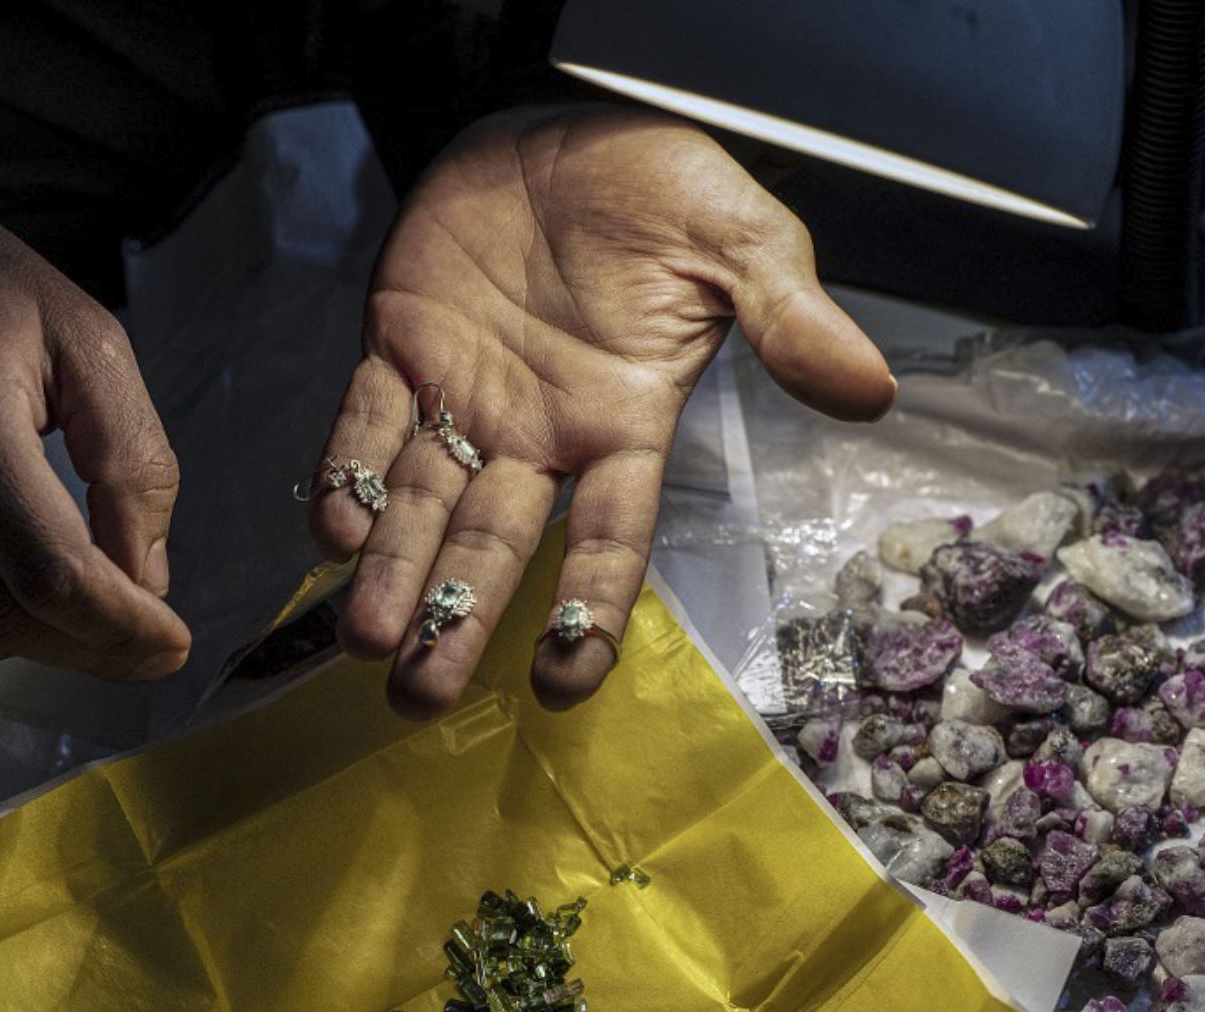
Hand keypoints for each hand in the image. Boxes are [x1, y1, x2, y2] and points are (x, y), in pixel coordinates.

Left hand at [310, 105, 892, 717]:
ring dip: (393, 570)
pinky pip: (365, 423)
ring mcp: (465, 396)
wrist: (569, 121)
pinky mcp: (400, 345)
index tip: (562, 683)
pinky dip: (347, 475)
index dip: (588, 610)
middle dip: (457, 618)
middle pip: (496, 546)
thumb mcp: (741, 242)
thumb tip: (872, 392)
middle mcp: (539, 432)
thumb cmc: (660, 187)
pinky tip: (333, 530)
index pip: (610, 537)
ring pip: (421, 502)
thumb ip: (791, 319)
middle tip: (418, 698)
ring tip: (368, 638)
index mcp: (623, 423)